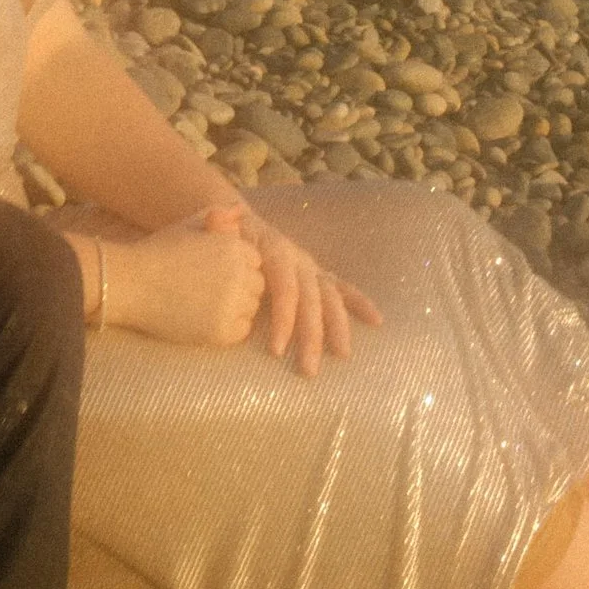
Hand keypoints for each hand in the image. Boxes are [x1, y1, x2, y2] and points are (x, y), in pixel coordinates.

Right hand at [102, 209, 268, 351]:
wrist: (130, 283)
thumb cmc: (157, 252)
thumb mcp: (189, 225)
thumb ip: (218, 216)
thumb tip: (239, 210)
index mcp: (233, 246)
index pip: (255, 262)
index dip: (235, 268)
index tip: (211, 273)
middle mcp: (238, 273)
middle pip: (257, 287)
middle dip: (238, 289)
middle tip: (205, 290)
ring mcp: (231, 303)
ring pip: (250, 309)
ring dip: (234, 309)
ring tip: (202, 304)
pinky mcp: (222, 330)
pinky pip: (241, 330)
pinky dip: (227, 328)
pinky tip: (203, 319)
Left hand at [231, 206, 379, 376]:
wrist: (234, 224)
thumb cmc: (219, 235)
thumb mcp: (211, 226)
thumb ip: (215, 222)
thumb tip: (220, 219)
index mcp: (272, 248)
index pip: (283, 287)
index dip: (283, 317)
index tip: (276, 350)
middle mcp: (297, 258)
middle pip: (310, 298)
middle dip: (312, 335)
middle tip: (308, 369)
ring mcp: (309, 267)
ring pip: (328, 297)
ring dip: (337, 327)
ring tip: (342, 355)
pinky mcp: (316, 275)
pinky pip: (340, 288)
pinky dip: (358, 302)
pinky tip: (377, 320)